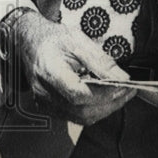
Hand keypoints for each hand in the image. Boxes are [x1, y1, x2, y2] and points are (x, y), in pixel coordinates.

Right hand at [14, 11, 136, 124]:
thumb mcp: (78, 40)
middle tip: (128, 91)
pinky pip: (75, 117)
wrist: (30, 42)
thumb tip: (122, 78)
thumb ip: (100, 60)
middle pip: (82, 110)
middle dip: (110, 104)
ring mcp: (44, 102)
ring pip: (81, 118)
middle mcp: (43, 90)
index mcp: (49, 70)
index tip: (124, 86)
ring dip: (104, 109)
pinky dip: (93, 110)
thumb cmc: (53, 39)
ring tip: (118, 94)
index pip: (78, 93)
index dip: (104, 94)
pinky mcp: (48, 108)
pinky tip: (102, 98)